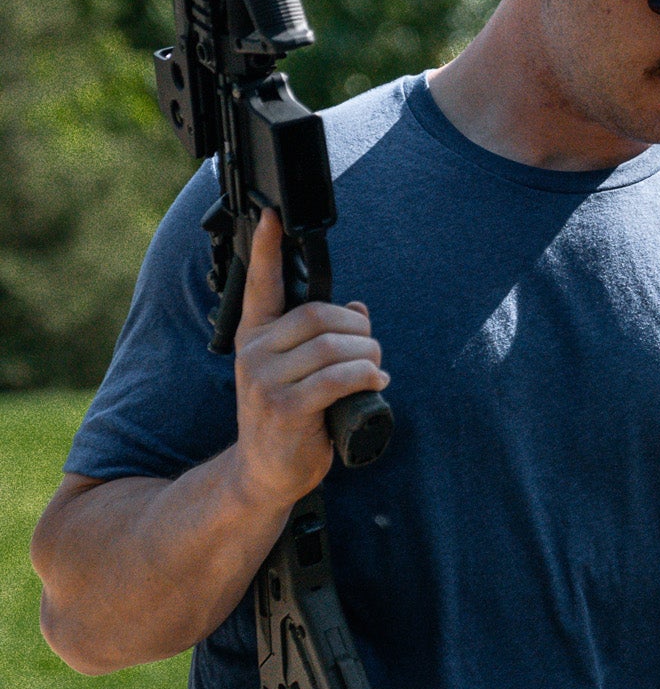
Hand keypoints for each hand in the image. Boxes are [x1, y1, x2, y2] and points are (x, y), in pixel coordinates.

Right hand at [231, 209, 387, 508]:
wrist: (266, 472)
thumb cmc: (290, 416)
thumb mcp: (300, 370)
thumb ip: (321, 336)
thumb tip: (357, 307)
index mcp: (256, 335)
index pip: (260, 284)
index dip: (265, 249)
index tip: (270, 216)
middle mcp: (254, 352)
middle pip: (321, 315)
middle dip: (360, 330)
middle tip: (371, 350)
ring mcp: (265, 380)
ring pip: (334, 345)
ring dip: (368, 354)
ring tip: (374, 369)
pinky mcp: (284, 407)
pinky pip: (337, 378)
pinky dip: (366, 375)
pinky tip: (376, 382)